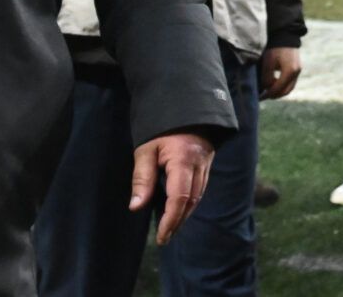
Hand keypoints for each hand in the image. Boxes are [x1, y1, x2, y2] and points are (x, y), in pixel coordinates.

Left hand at [130, 131, 214, 245]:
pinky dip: (190, 202)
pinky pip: (200, 187)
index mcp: (183, 161)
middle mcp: (199, 165)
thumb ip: (142, 178)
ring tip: (170, 227)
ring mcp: (206, 164)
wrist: (186, 106)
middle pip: (191, 201)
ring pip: (198, 196)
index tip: (161, 236)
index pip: (179, 198)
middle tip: (164, 237)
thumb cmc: (161, 127)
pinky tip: (179, 208)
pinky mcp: (206, 163)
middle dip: (178, 221)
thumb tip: (136, 206)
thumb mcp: (145, 149)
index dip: (170, 220)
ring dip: (184, 214)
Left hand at [259, 46, 301, 99]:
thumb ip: (267, 78)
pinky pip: (291, 82)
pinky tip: (274, 84)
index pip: (279, 88)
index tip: (260, 97)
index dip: (269, 94)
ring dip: (279, 91)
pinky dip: (283, 85)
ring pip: (289, 87)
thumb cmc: (275, 49)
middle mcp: (296, 72)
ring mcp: (298, 70)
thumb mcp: (268, 63)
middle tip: (264, 97)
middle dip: (275, 95)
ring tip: (268, 92)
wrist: (285, 36)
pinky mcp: (297, 68)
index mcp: (290, 71)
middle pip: (286, 91)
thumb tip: (266, 88)